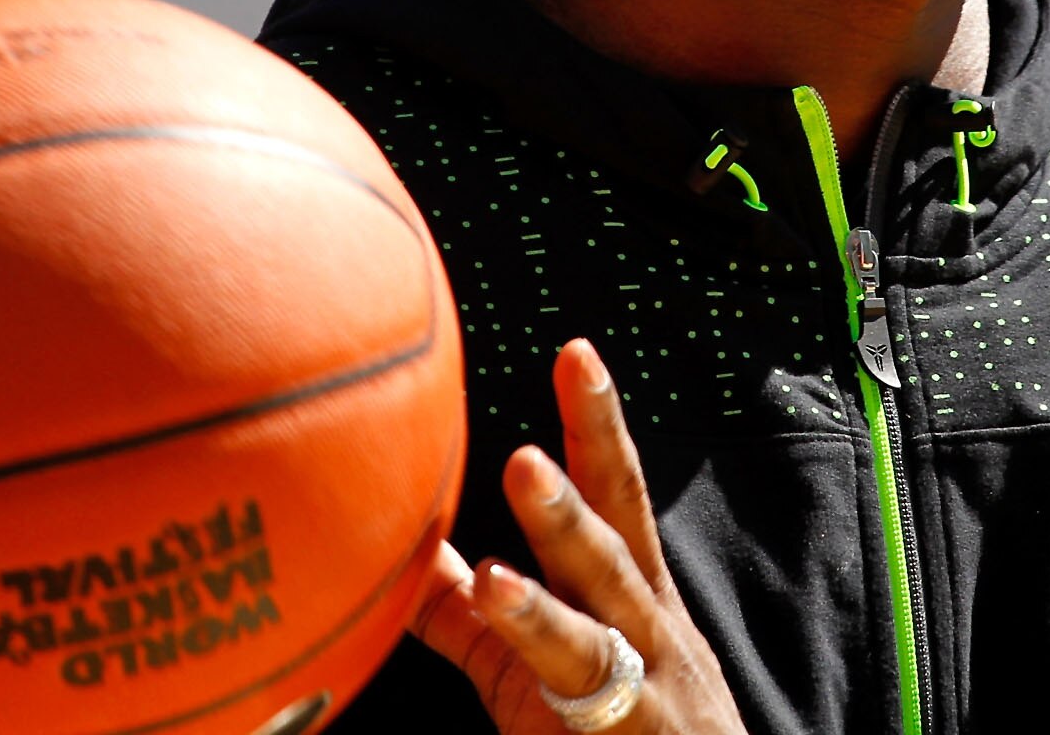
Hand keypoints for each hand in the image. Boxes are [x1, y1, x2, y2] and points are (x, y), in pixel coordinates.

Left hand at [412, 340, 744, 734]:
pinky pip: (579, 699)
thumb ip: (478, 614)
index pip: (617, 496)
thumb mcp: (546, 666)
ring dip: (550, 579)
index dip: (596, 425)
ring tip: (510, 530)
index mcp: (631, 597)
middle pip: (616, 541)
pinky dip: (537, 649)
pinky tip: (501, 606)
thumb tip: (404, 554)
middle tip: (540, 420)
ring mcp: (642, 687)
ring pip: (595, 624)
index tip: (575, 351)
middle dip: (580, 481)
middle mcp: (646, 630)